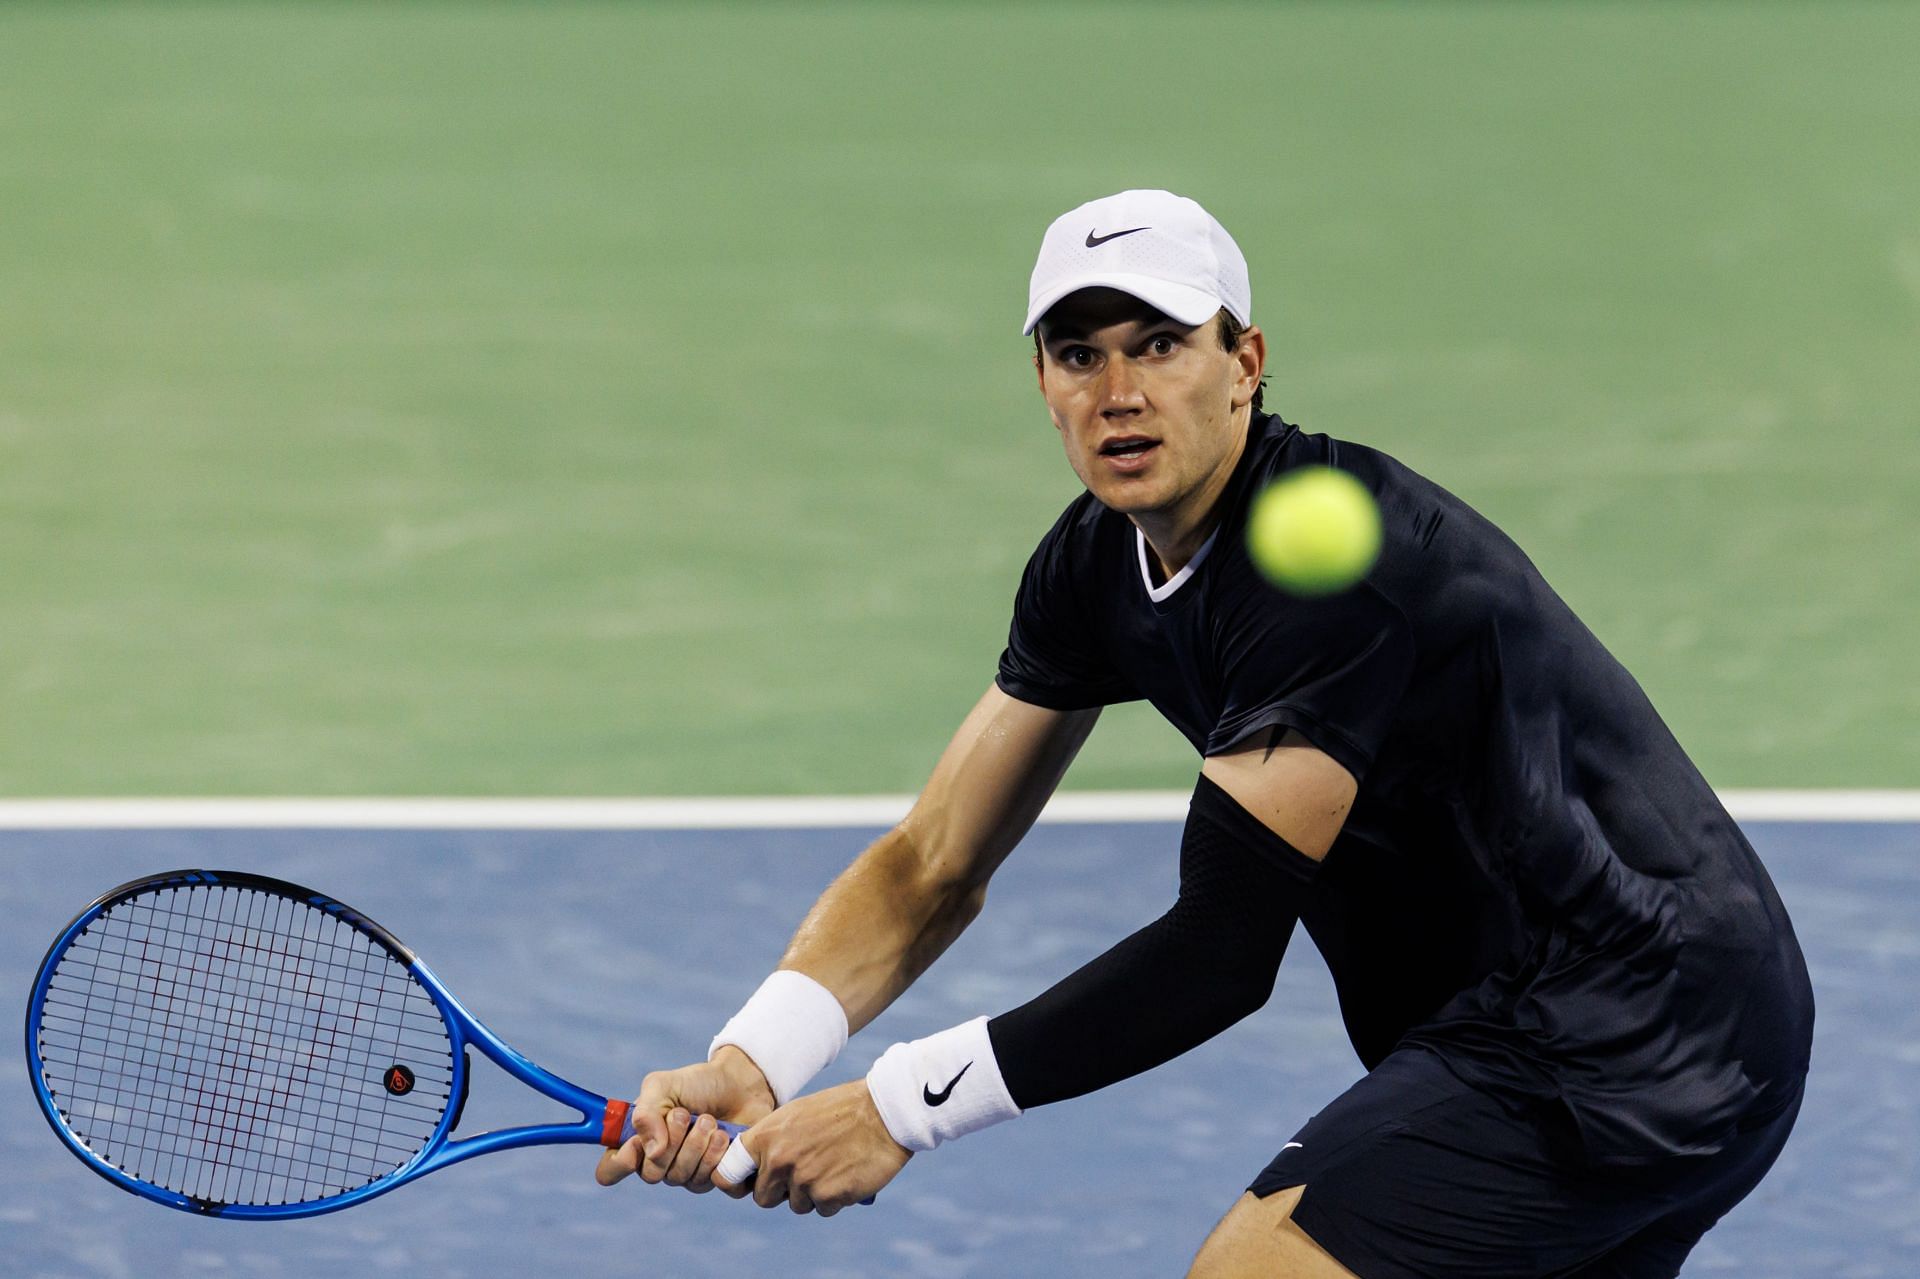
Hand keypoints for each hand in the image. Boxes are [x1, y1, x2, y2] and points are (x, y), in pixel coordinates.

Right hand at [595, 1046, 775, 1191]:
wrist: (742, 1084)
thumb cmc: (698, 1084)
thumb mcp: (664, 1085)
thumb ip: (647, 1113)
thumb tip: (653, 1152)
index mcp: (638, 1139)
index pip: (610, 1170)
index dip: (618, 1163)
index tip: (635, 1143)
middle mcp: (659, 1162)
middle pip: (651, 1175)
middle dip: (671, 1143)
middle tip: (685, 1115)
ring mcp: (687, 1173)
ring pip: (682, 1179)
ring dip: (696, 1145)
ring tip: (709, 1120)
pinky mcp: (717, 1177)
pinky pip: (710, 1184)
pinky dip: (717, 1158)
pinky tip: (724, 1138)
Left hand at [713, 1078, 910, 1215]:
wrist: (883, 1113)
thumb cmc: (841, 1110)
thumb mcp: (796, 1114)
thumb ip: (773, 1141)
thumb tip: (760, 1168)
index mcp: (766, 1136)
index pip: (728, 1174)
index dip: (736, 1182)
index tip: (748, 1182)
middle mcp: (779, 1160)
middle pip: (764, 1197)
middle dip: (782, 1190)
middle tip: (804, 1172)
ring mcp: (804, 1180)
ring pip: (797, 1205)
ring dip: (812, 1194)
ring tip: (832, 1165)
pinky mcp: (828, 1196)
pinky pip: (823, 1209)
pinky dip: (834, 1198)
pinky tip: (846, 1174)